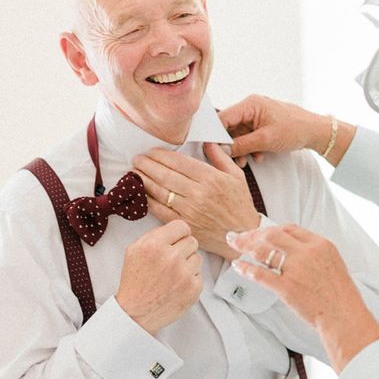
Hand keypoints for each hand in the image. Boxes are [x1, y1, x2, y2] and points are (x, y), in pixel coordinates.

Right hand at [116, 220, 202, 334]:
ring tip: (173, 274)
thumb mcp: (134, 250)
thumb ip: (154, 235)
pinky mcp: (193, 289)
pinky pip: (200, 275)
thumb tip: (173, 229)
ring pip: (198, 257)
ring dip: (188, 264)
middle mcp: (171, 258)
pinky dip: (191, 279)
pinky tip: (177, 285)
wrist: (136, 313)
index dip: (179, 233)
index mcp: (154, 245)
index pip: (181, 226)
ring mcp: (184, 274)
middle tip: (172, 260)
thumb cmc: (135, 282)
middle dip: (183, 249)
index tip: (176, 240)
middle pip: (192, 241)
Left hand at [132, 144, 259, 259]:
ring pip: (160, 191)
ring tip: (135, 172)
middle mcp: (199, 193)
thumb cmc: (240, 205)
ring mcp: (190, 210)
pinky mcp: (184, 224)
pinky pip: (160, 211)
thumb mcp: (236, 176)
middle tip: (137, 159)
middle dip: (147, 165)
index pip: (179, 162)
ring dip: (144, 180)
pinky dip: (149, 200)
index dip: (161, 155)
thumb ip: (220, 157)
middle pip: (165, 175)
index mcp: (211, 178)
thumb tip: (206, 142)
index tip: (151, 151)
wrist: (242, 235)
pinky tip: (142, 193)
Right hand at [218, 94, 330, 165]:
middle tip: (231, 159)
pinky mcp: (262, 125)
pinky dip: (250, 148)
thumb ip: (241, 144)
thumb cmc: (294, 129)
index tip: (211, 149)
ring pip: (239, 134)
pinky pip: (248, 137)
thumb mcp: (265, 140)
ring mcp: (256, 116)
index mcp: (250, 104)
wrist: (315, 132)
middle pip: (230, 127)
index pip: (223, 117)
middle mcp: (251, 108)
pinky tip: (258, 157)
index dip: (215, 134)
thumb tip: (222, 150)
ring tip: (245, 162)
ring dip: (241, 149)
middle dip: (230, 145)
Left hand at [226, 224, 378, 371]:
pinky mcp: (286, 287)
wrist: (344, 316)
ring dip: (244, 245)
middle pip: (272, 234)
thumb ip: (314, 253)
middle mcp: (307, 252)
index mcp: (320, 244)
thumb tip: (295, 249)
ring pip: (263, 250)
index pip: (289, 228)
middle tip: (240, 236)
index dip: (271, 229)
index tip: (261, 232)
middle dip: (253, 233)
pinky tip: (237, 266)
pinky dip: (245, 268)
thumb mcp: (333, 263)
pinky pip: (260, 274)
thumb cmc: (340, 295)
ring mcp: (296, 269)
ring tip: (234, 244)